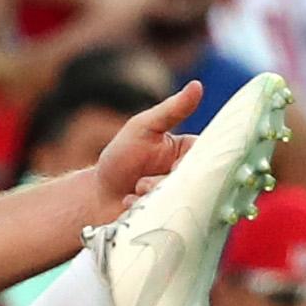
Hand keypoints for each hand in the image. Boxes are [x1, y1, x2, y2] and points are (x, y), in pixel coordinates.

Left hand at [82, 83, 200, 227]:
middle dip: (164, 184)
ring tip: (133, 191)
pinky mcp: (170, 219)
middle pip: (194, 182)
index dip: (190, 163)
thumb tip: (197, 85)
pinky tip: (129, 205)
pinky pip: (168, 218)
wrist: (98, 195)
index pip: (206, 155)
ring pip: (180, 200)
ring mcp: (180, 199)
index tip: (175, 168)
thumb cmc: (120, 157)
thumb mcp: (144, 127)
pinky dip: (146, 211)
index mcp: (191, 151)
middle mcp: (191, 176)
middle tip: (141, 183)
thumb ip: (171, 110)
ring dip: (151, 197)